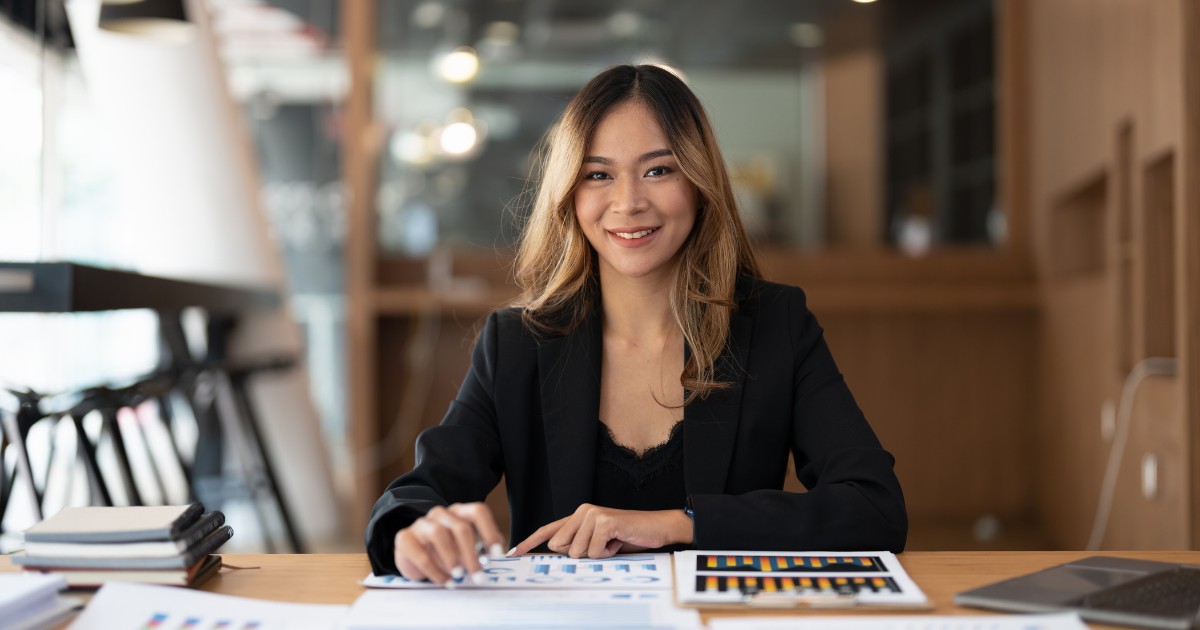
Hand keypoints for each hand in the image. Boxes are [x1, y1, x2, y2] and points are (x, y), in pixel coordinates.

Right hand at [393, 502, 504, 584]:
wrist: (411, 556)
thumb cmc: (445, 552)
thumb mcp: (465, 549)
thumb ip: (482, 549)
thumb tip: (501, 556)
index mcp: (459, 512)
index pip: (478, 512)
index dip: (489, 531)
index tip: (496, 554)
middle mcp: (441, 514)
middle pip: (461, 527)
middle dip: (472, 554)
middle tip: (478, 576)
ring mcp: (422, 523)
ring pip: (439, 535)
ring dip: (452, 559)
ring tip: (459, 576)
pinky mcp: (404, 537)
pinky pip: (421, 554)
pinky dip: (435, 571)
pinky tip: (445, 581)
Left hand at [509, 504, 692, 558]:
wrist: (656, 528)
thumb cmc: (628, 537)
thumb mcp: (598, 544)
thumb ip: (578, 546)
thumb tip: (559, 553)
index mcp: (578, 516)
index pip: (549, 530)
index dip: (529, 542)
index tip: (513, 554)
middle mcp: (582, 511)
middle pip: (562, 548)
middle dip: (582, 555)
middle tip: (604, 546)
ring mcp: (592, 514)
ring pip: (578, 553)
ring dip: (598, 555)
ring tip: (614, 543)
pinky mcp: (603, 521)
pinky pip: (594, 552)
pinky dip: (608, 554)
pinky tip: (619, 541)